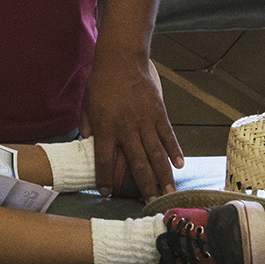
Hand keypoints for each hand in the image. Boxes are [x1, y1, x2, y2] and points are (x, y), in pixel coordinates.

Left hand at [81, 49, 182, 200]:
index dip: (105, 178)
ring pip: (156, 153)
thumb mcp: (86, 105)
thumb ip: (87, 127)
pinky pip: (168, 135)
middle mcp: (126, 128)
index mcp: (105, 128)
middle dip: (144, 186)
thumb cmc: (101, 82)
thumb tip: (85, 145)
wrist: (121, 59)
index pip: (104, 161)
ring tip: (169, 193)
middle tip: (151, 204)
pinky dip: (174, 150)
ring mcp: (144, 121)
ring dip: (163, 175)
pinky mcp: (158, 113)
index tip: (107, 193)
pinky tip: (179, 165)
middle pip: (136, 163)